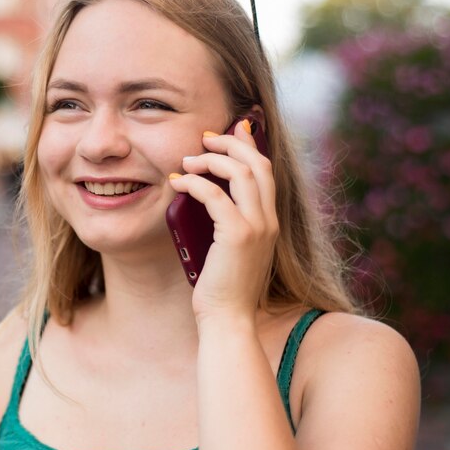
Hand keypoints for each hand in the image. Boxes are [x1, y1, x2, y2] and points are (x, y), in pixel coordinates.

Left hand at [168, 119, 277, 323]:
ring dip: (212, 159)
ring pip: (241, 173)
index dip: (250, 145)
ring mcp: (257, 227)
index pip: (266, 171)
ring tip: (188, 159)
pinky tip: (179, 181)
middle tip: (205, 137)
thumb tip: (206, 195)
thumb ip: (227, 222)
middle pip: (258, 164)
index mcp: (269, 222)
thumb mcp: (230, 249)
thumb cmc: (223, 287)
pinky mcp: (239, 236)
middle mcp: (269, 221)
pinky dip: (195, 183)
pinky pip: (215, 195)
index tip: (233, 129)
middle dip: (232, 143)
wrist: (228, 320)